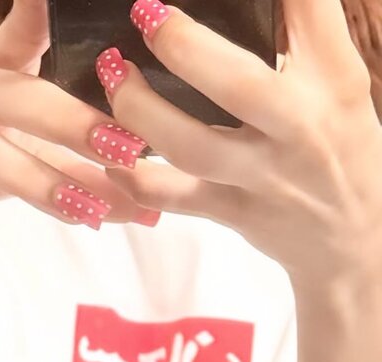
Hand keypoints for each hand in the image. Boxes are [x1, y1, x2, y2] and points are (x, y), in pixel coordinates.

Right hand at [0, 0, 157, 266]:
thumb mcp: (8, 134)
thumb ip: (74, 156)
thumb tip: (149, 185)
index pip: (37, 57)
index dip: (84, 71)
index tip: (128, 82)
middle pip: (16, 100)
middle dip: (74, 125)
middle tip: (130, 153)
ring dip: (29, 178)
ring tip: (81, 213)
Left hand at [96, 0, 381, 287]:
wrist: (351, 240)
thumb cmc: (339, 146)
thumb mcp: (337, 84)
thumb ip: (303, 32)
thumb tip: (259, 1)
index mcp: (333, 82)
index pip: (308, 10)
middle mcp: (299, 129)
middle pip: (237, 85)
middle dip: (183, 47)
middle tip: (146, 15)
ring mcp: (262, 177)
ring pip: (191, 146)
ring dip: (141, 110)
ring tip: (113, 76)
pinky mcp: (232, 212)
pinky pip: (171, 197)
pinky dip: (132, 177)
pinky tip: (108, 151)